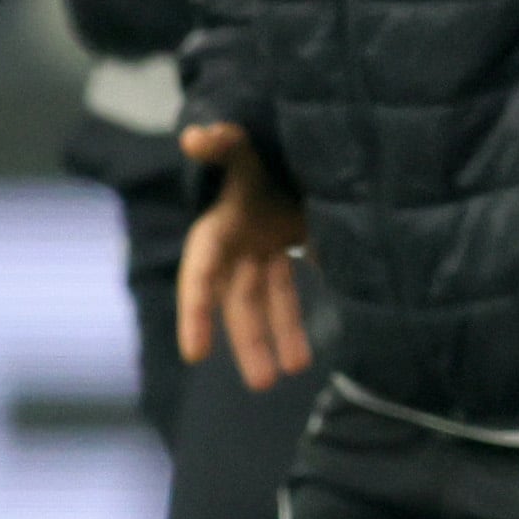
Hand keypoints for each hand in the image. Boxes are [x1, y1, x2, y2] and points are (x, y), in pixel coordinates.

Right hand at [174, 123, 313, 389]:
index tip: (195, 354)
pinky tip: (323, 335)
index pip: (201, 275)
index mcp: (219, 226)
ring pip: (271, 299)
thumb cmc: (263, 143)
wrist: (298, 133)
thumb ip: (224, 143)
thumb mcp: (246, 145)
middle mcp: (240, 244)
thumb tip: (195, 136)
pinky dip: (308, 305)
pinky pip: (299, 280)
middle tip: (265, 385)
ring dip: (281, 332)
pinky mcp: (295, 242)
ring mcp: (267, 245)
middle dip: (249, 341)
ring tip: (295, 369)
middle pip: (240, 301)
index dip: (194, 313)